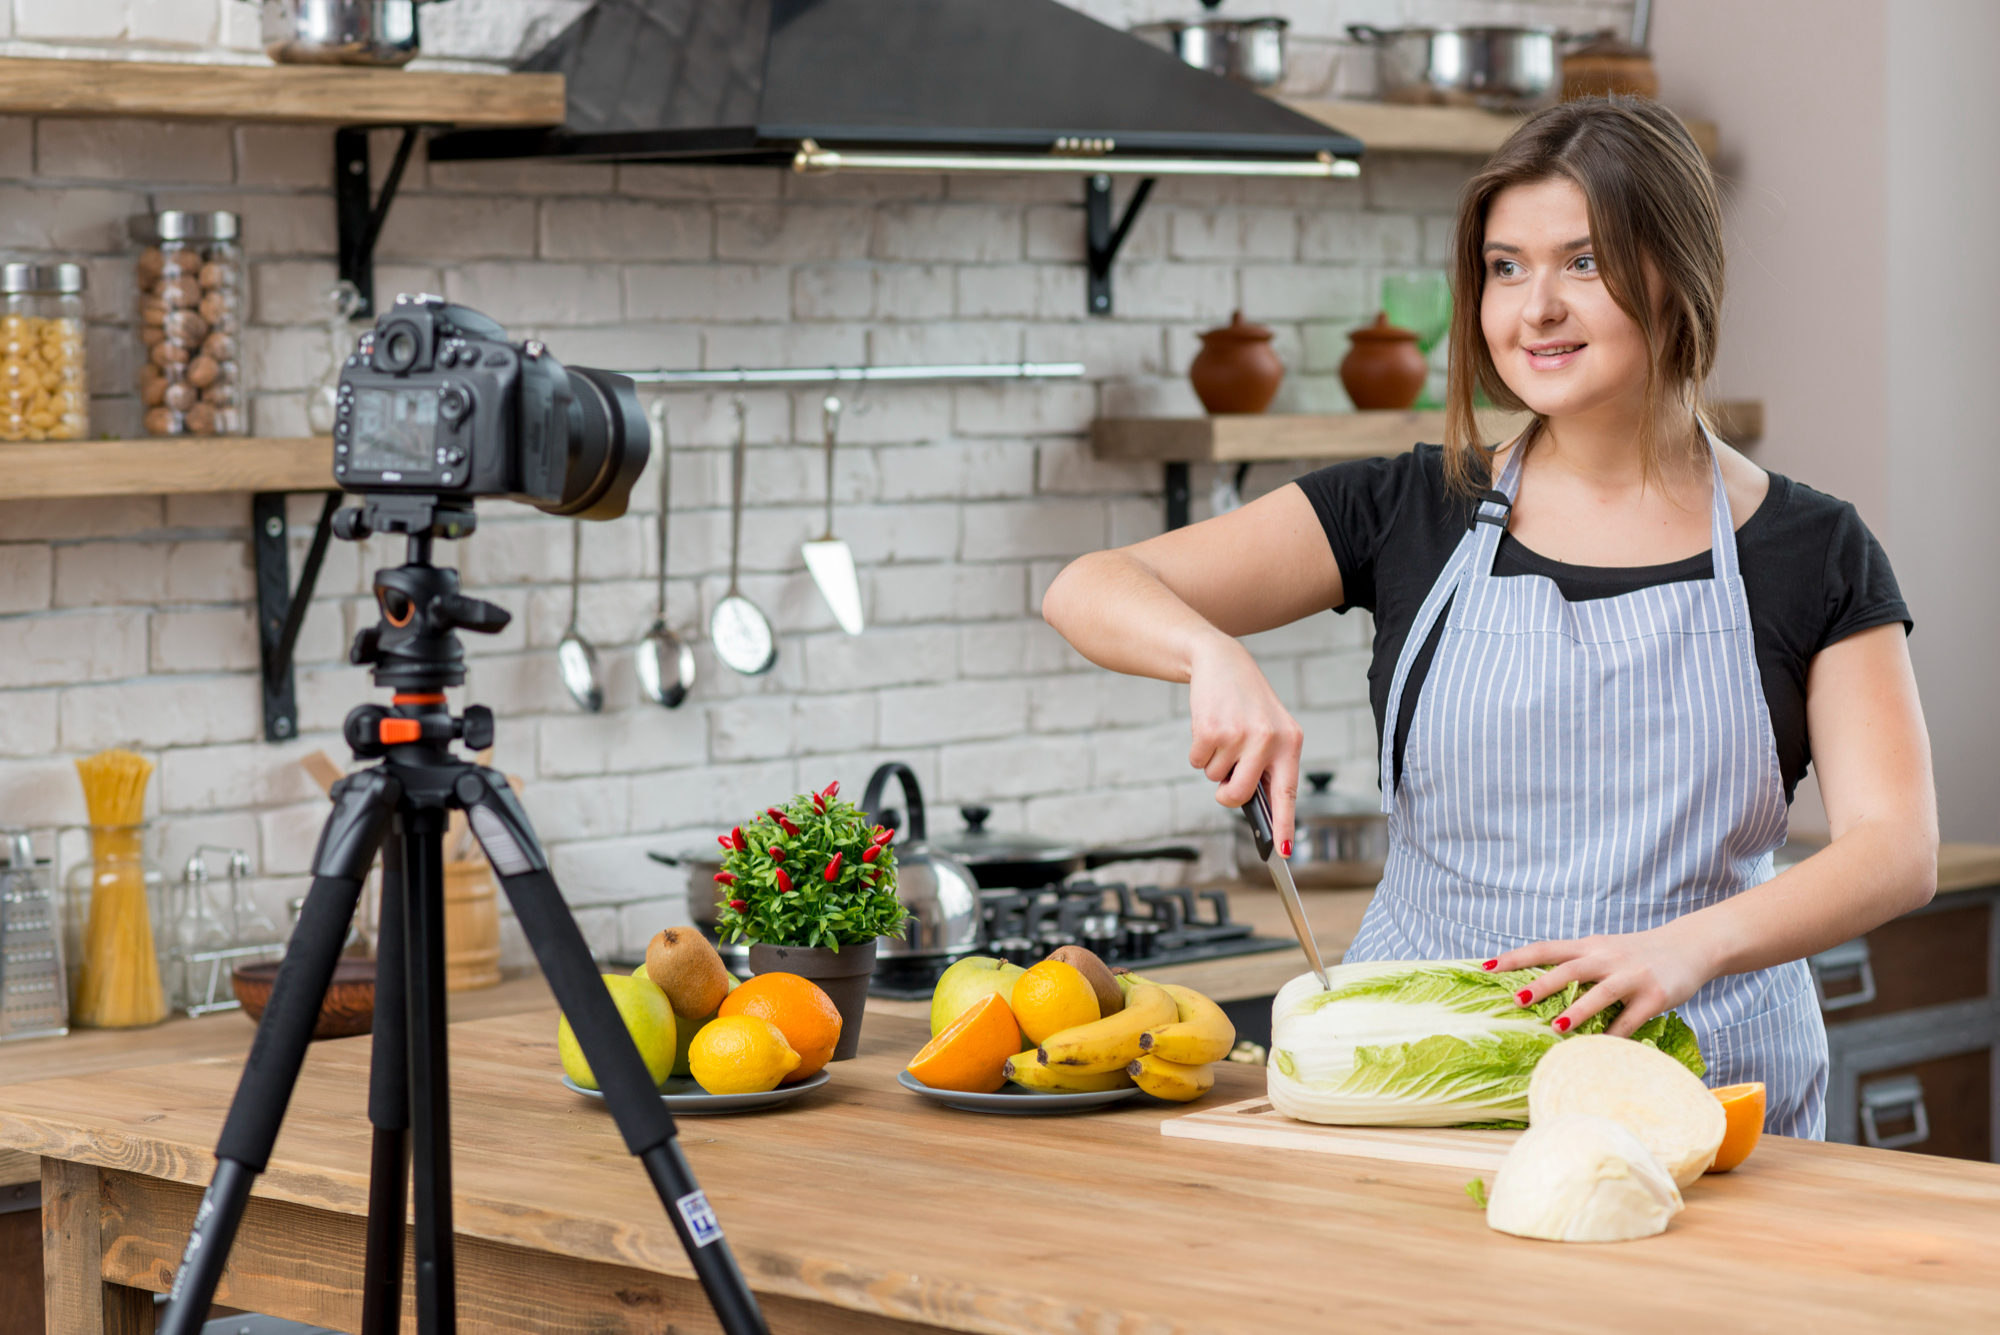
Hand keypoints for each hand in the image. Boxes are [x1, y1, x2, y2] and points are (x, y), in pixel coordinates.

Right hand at [1185, 633, 1302, 848]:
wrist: (1221, 663)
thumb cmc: (1247, 704)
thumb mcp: (1270, 730)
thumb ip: (1268, 766)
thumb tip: (1255, 807)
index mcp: (1290, 742)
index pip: (1287, 793)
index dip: (1285, 825)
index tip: (1284, 852)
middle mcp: (1268, 740)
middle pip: (1238, 795)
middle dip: (1225, 792)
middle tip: (1224, 776)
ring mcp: (1239, 735)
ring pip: (1214, 777)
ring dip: (1212, 762)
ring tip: (1223, 733)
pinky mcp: (1210, 730)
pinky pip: (1197, 762)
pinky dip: (1198, 751)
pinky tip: (1209, 728)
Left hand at [1490, 923, 1718, 1036]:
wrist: (1690, 946)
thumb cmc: (1636, 954)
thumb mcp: (1603, 950)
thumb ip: (1575, 964)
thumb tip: (1532, 988)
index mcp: (1589, 946)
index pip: (1545, 948)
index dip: (1515, 957)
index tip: (1486, 966)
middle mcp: (1607, 958)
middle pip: (1569, 969)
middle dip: (1541, 984)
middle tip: (1515, 999)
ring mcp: (1632, 976)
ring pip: (1600, 992)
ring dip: (1577, 1011)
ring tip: (1555, 1027)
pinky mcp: (1655, 996)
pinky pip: (1631, 1019)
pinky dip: (1614, 1035)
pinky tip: (1599, 1049)